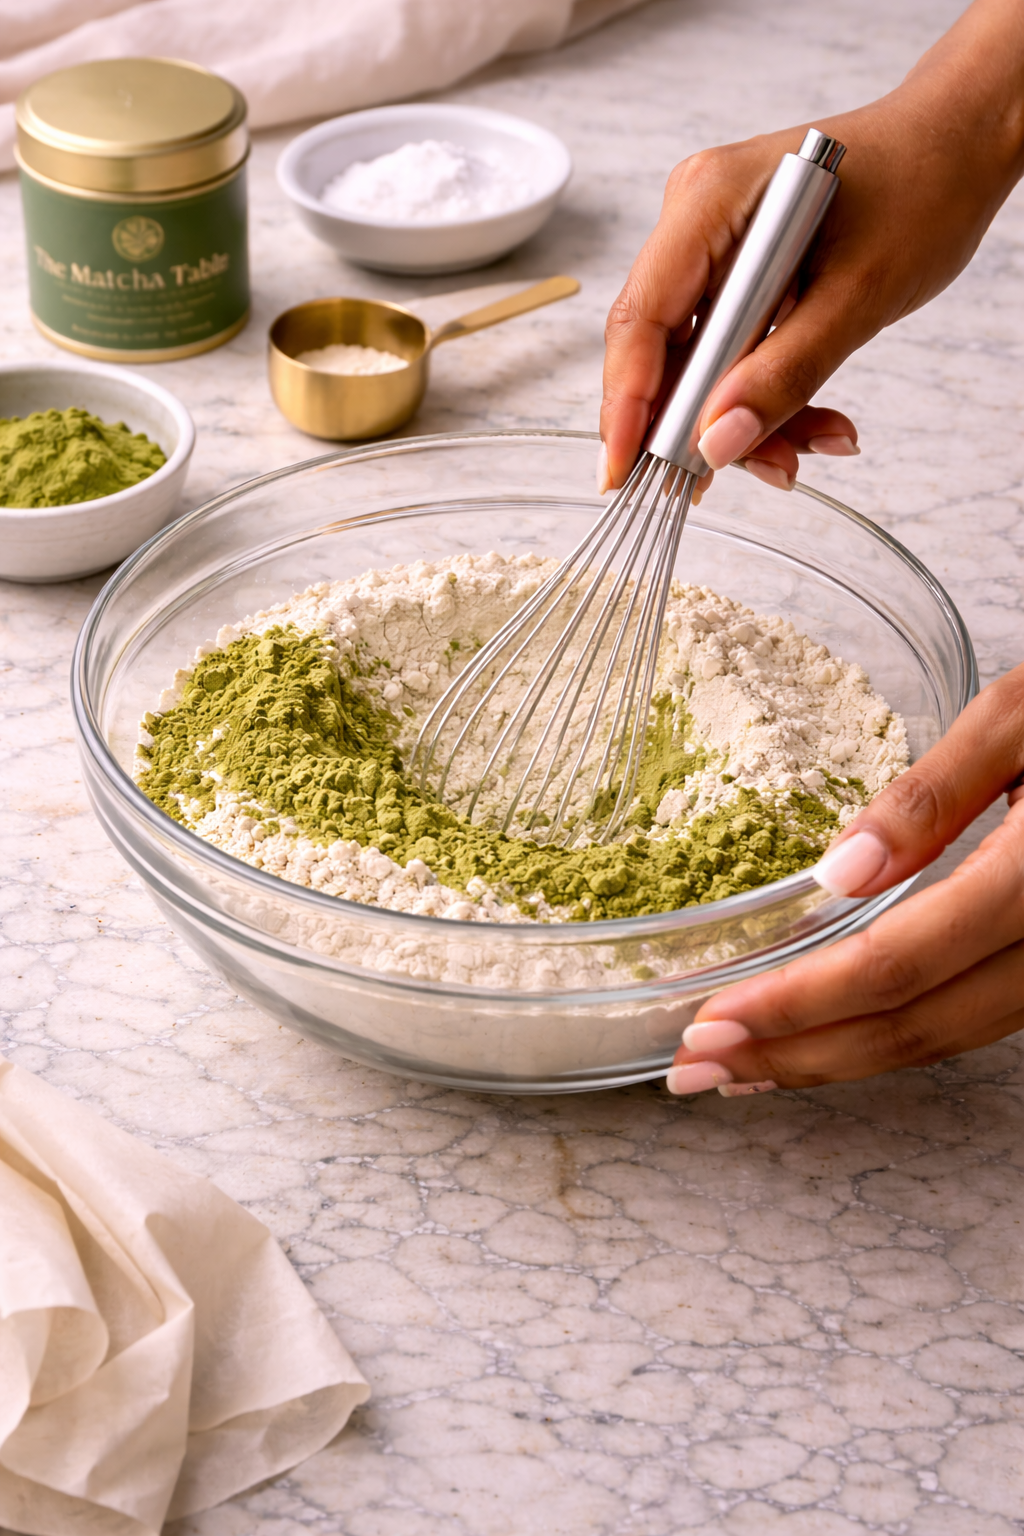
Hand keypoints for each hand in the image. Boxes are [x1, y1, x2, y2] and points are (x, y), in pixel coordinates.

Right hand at [599, 0, 1023, 494]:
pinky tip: (815, 420)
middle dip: (703, 424)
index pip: (640, 319)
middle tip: (758, 472)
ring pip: (698, 365)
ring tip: (814, 445)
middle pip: (661, 350)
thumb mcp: (860, 296)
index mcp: (709, 199)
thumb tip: (716, 444)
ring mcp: (711, 248)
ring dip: (748, 418)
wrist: (959, 146)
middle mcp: (694, 220)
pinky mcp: (735, 274)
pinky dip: (766, 394)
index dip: (626, 405)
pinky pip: (728, 355)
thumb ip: (784, 375)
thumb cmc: (923, 188)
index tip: (625, 474)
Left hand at [665, 663, 1023, 1094]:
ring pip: (947, 1038)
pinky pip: (976, 1020)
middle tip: (696, 1072)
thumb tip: (838, 872)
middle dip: (797, 1058)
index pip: (898, 966)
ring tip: (744, 1067)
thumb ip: (937, 791)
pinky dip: (894, 1036)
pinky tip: (834, 1032)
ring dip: (838, 1060)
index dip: (800, 1004)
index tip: (712, 1022)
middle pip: (915, 1028)